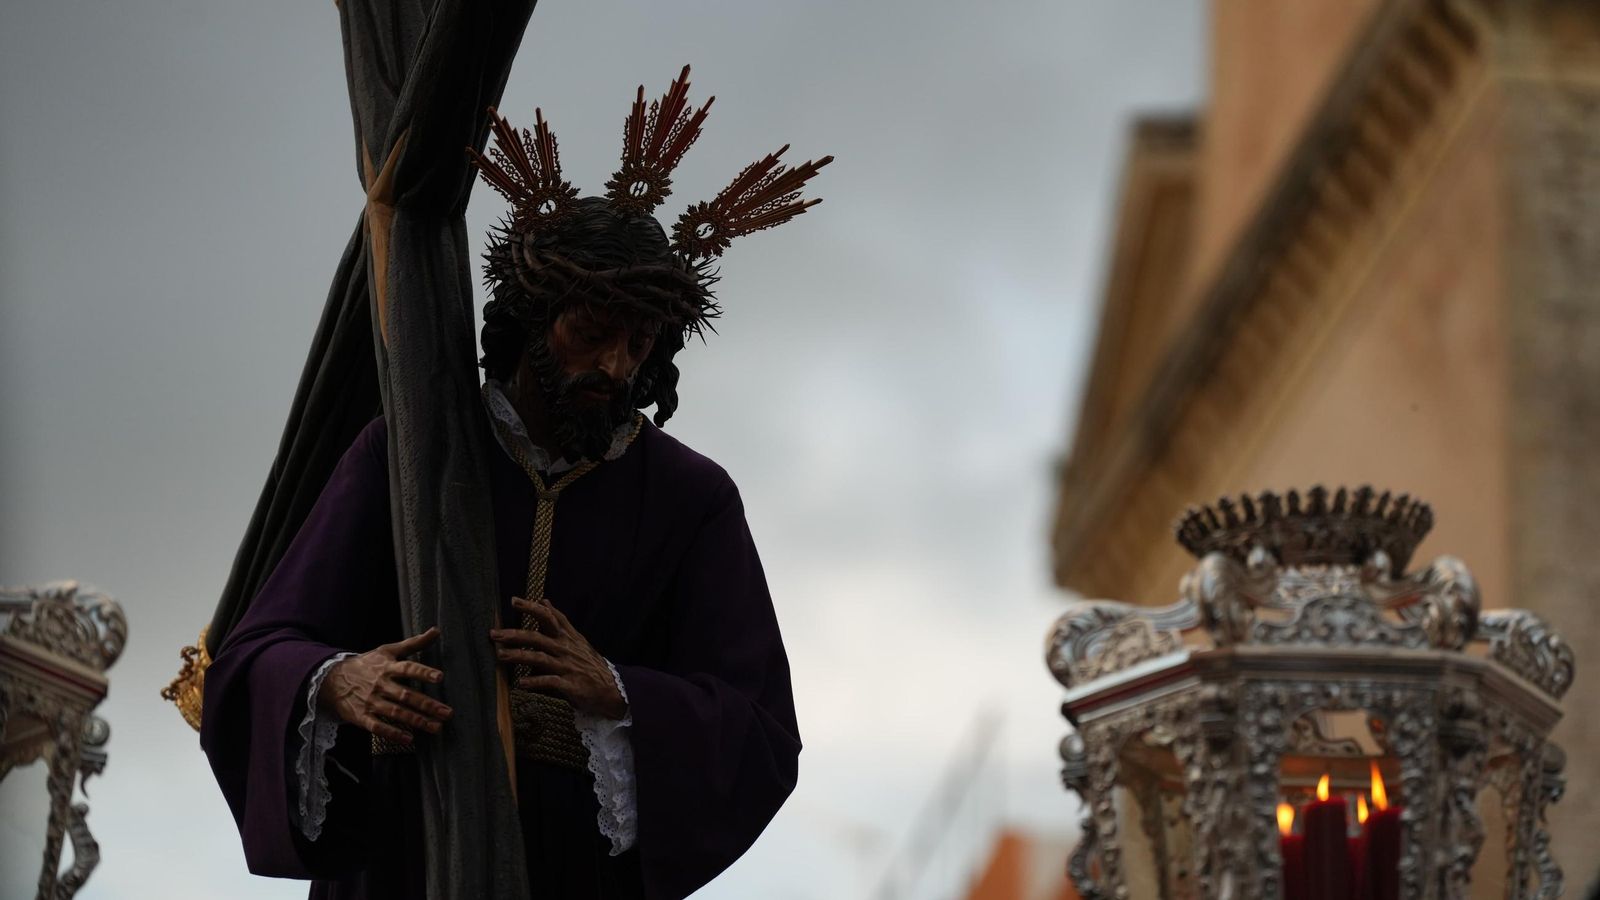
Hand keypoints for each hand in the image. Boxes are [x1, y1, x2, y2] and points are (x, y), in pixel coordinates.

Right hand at [319, 627, 451, 745]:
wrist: (332, 679)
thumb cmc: (367, 664)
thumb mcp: (387, 650)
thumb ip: (413, 643)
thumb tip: (436, 631)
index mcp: (387, 667)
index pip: (408, 669)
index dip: (423, 673)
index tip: (440, 678)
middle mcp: (380, 685)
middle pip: (406, 695)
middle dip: (427, 705)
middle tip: (447, 713)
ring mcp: (371, 701)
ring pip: (396, 713)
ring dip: (417, 721)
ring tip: (436, 728)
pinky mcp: (361, 717)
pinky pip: (378, 727)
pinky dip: (392, 733)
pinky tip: (409, 739)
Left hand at [490, 597, 626, 719]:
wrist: (613, 689)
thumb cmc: (590, 664)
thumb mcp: (577, 639)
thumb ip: (560, 622)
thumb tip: (545, 601)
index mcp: (567, 637)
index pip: (549, 617)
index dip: (532, 607)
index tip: (514, 601)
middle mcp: (566, 649)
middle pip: (538, 638)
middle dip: (515, 635)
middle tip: (494, 634)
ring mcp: (568, 667)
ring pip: (539, 658)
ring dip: (519, 656)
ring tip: (500, 656)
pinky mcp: (570, 685)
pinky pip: (550, 682)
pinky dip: (535, 682)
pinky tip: (520, 683)